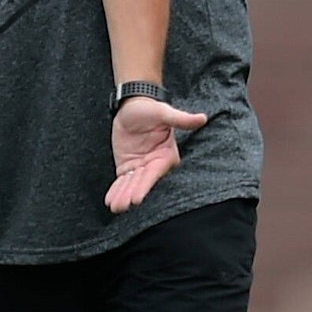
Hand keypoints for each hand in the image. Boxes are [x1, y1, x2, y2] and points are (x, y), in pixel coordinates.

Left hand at [106, 98, 207, 213]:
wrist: (133, 105)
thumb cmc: (150, 108)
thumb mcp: (163, 112)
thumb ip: (180, 119)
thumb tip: (202, 118)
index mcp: (166, 155)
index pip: (154, 174)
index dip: (145, 186)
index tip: (137, 198)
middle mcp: (154, 164)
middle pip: (142, 183)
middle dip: (131, 194)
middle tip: (121, 206)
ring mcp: (140, 167)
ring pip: (131, 184)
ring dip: (122, 195)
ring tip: (114, 207)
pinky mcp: (128, 166)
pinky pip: (122, 181)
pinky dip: (116, 190)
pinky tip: (109, 200)